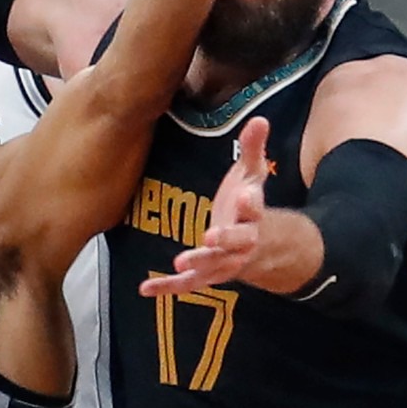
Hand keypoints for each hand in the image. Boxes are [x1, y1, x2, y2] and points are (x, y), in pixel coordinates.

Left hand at [140, 117, 268, 296]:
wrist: (262, 247)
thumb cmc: (249, 205)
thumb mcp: (253, 176)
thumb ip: (253, 149)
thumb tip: (260, 119)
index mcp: (253, 214)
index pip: (254, 208)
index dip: (249, 203)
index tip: (245, 196)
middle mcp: (242, 242)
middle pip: (237, 241)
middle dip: (225, 238)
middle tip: (211, 236)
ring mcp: (224, 262)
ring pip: (214, 265)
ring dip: (198, 263)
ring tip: (179, 261)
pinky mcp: (207, 275)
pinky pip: (188, 284)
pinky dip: (167, 287)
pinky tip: (145, 289)